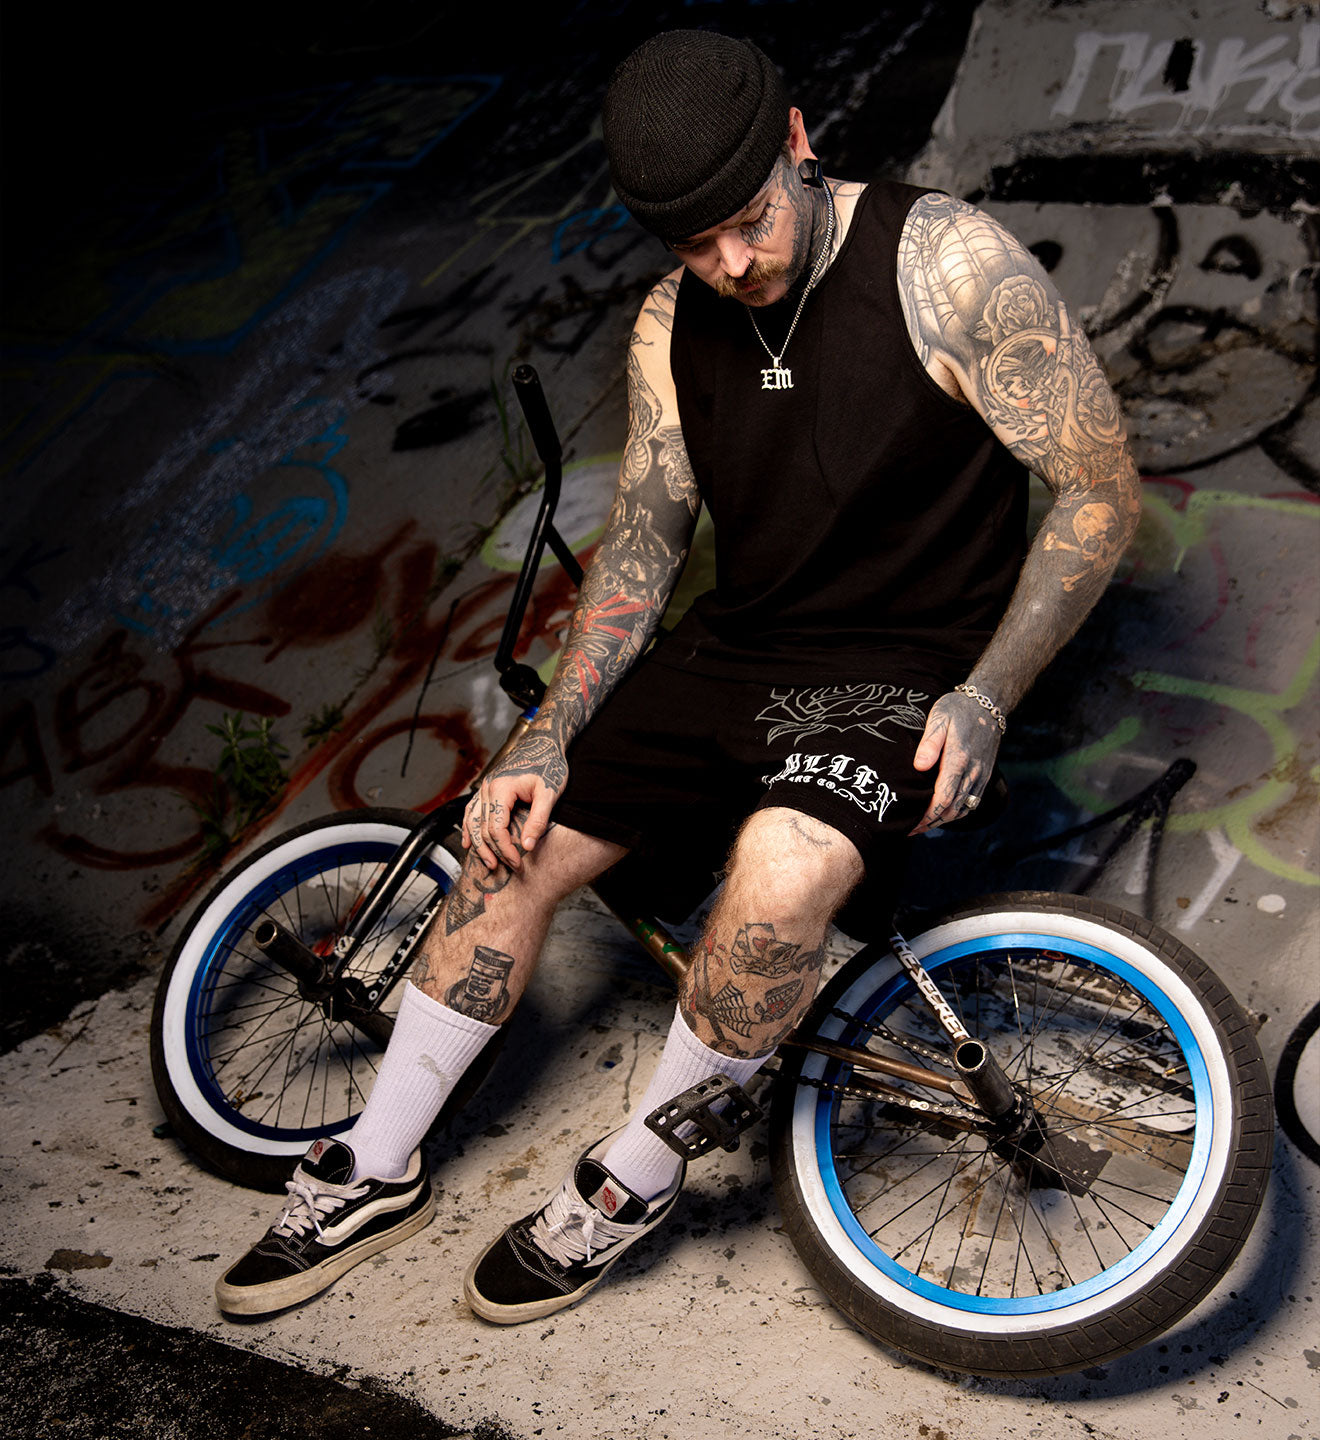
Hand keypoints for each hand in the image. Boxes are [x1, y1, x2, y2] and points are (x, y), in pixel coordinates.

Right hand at [463, 731, 566, 870]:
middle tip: (504, 868)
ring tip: (487, 862)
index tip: (517, 862)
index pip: (496, 829)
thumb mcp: (549, 793)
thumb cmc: (550, 764)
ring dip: (478, 844)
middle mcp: (488, 788)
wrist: (545, 742)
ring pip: (473, 822)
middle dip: (492, 851)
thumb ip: (538, 820)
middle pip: (482, 828)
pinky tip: (468, 841)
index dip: (505, 849)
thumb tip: (527, 846)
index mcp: (501, 789)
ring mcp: (485, 787)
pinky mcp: (488, 788)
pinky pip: (472, 811)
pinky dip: (469, 828)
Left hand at [910, 690, 1001, 834]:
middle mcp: (973, 772)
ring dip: (944, 821)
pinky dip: (957, 813)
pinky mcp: (985, 776)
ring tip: (923, 826)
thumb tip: (919, 766)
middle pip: (952, 809)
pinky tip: (943, 815)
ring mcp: (981, 776)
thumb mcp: (939, 718)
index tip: (910, 824)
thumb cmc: (957, 710)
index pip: (943, 798)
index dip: (927, 816)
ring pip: (963, 809)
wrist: (988, 705)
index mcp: (959, 759)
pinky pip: (972, 802)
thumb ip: (929, 743)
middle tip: (911, 830)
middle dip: (931, 823)